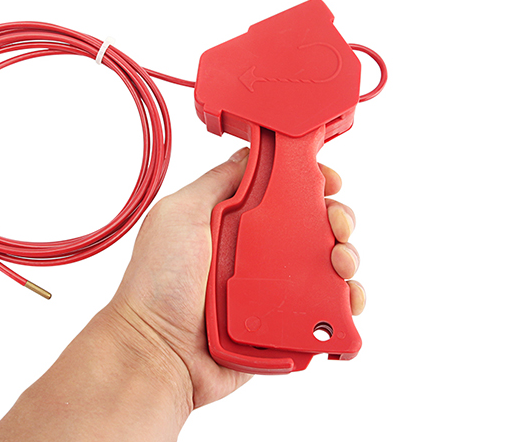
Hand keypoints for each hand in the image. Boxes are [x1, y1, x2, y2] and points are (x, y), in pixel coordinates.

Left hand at [106, 147, 365, 408]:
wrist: (158, 351)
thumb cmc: (157, 285)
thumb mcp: (179, 214)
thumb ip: (217, 182)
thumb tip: (253, 154)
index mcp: (235, 224)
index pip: (284, 195)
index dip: (310, 184)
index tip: (325, 181)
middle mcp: (257, 256)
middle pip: (315, 230)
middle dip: (338, 221)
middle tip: (337, 227)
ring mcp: (273, 294)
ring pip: (328, 272)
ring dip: (346, 262)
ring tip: (339, 265)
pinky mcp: (284, 329)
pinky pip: (327, 318)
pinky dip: (345, 310)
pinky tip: (345, 304)